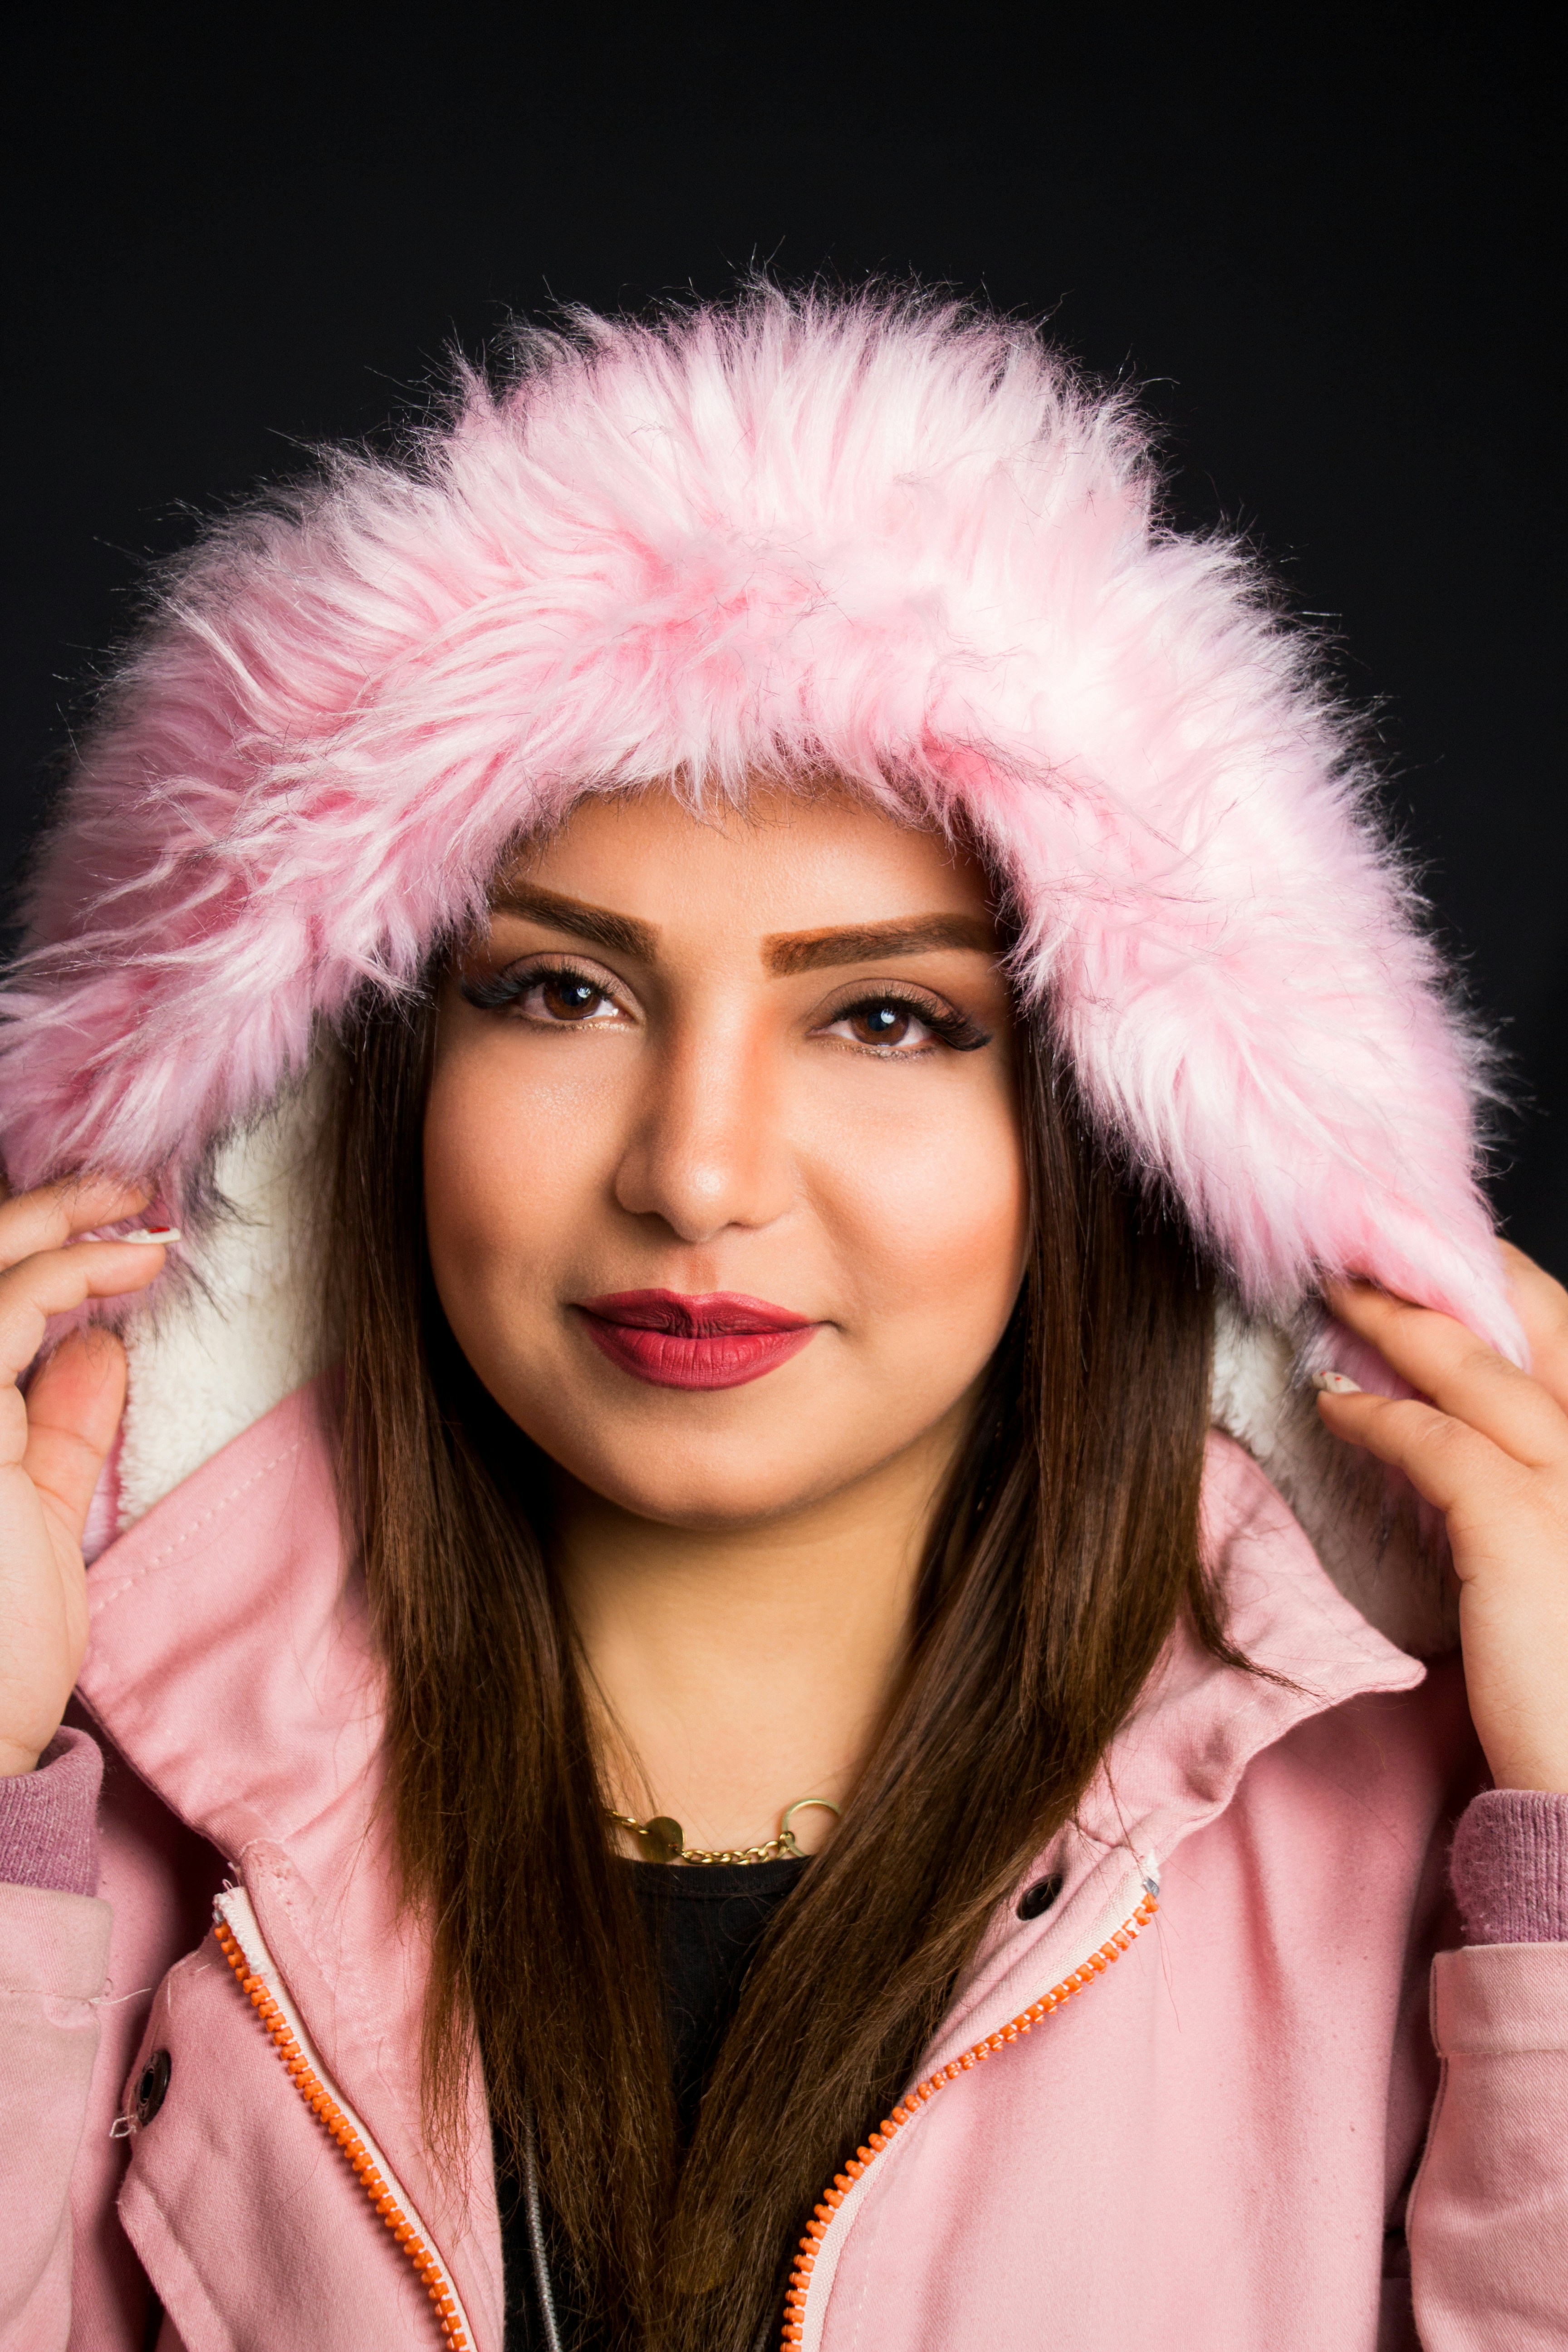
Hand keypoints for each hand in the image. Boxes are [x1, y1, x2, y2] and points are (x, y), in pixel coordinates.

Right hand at [0, 1179, 175, 1776]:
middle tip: (128, 1187)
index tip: (115, 1231)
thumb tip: (94, 1350)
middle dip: (38, 1211)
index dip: (31, 1253)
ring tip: (139, 1208)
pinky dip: (65, 1272)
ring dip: (54, 1221)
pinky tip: (127, 1262)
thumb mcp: (35, 1524)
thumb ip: (53, 1434)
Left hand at [1317, 1244, 1567, 1792]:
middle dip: (1452, 1274)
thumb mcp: (1560, 1556)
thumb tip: (1452, 1429)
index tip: (1433, 1263)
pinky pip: (1436, 1442)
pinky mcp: (1524, 1529)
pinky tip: (1330, 1406)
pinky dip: (1377, 1416)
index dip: (1503, 1290)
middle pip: (1537, 1325)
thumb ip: (1529, 1486)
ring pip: (1478, 1370)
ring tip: (1333, 1300)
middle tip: (1373, 1250)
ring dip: (1397, 1325)